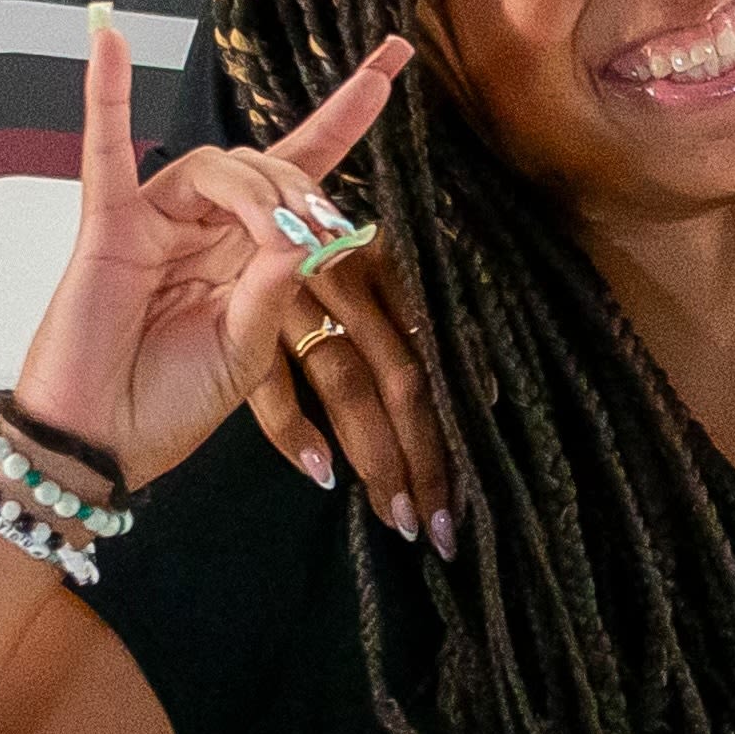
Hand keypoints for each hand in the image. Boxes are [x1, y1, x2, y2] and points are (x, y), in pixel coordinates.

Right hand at [8, 13, 410, 488]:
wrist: (104, 444)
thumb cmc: (168, 402)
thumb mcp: (248, 348)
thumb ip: (276, 285)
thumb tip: (306, 228)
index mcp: (247, 254)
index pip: (303, 168)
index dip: (346, 116)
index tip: (394, 63)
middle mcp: (205, 228)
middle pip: (267, 166)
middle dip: (303, 189)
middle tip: (319, 231)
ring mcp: (156, 221)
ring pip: (217, 165)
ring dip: (257, 189)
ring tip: (275, 230)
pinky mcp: (108, 227)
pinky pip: (105, 151)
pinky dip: (105, 97)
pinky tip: (107, 44)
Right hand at [240, 217, 460, 556]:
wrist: (255, 202)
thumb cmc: (329, 240)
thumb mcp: (391, 268)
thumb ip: (433, 325)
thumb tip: (488, 398)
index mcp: (397, 261)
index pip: (434, 358)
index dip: (449, 431)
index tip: (467, 497)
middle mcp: (352, 272)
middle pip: (398, 375)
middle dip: (420, 459)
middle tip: (436, 531)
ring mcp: (296, 291)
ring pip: (346, 381)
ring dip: (373, 455)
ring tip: (395, 516)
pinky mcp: (246, 313)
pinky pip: (270, 379)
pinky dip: (292, 429)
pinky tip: (320, 476)